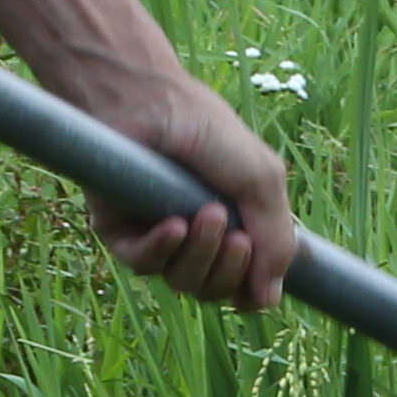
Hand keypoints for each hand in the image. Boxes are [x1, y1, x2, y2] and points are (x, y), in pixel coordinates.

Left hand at [78, 71, 296, 310]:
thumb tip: (270, 299)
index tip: (260, 278)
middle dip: (230, 270)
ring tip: (207, 215)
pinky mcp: (120, 232)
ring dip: (201, 255)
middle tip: (236, 238)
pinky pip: (143, 265)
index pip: (245, 283)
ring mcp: (157, 236)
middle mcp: (195, 235)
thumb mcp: (260, 177)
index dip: (252, 288)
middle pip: (216, 289)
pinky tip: (172, 225)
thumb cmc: (203, 127)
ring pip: (182, 282)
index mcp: (233, 222)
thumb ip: (277, 236)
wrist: (144, 97)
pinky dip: (162, 250)